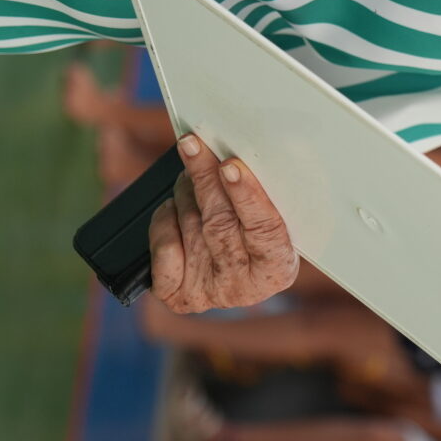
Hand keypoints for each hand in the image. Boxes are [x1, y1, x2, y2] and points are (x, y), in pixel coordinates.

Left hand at [148, 135, 299, 312]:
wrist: (238, 278)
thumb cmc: (259, 239)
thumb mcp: (276, 222)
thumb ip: (263, 198)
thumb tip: (235, 156)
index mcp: (276, 268)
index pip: (264, 228)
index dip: (246, 195)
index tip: (231, 166)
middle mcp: (242, 286)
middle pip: (220, 223)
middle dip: (205, 178)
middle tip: (193, 146)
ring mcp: (208, 292)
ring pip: (190, 225)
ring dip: (186, 189)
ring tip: (193, 169)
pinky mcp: (177, 294)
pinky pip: (164, 246)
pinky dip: (165, 219)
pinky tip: (176, 208)